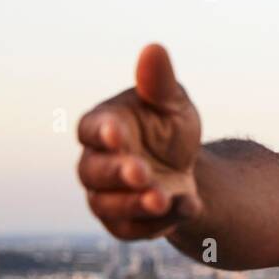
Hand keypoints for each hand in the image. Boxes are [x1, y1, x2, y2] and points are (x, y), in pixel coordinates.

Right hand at [76, 44, 203, 239]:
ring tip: (164, 197)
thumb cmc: (169, 127)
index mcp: (104, 126)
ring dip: (136, 203)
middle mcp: (96, 163)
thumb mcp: (172, 103)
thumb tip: (154, 49)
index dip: (102, 132)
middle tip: (143, 172)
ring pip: (109, 205)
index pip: (92, 129)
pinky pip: (131, 229)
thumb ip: (159, 83)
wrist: (187, 168)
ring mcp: (106, 196)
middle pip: (95, 171)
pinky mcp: (122, 223)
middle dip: (119, 173)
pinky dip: (157, 223)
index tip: (117, 132)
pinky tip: (186, 207)